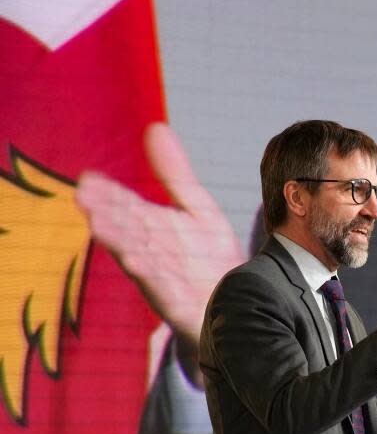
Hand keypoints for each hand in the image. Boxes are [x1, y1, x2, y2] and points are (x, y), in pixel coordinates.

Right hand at [76, 122, 243, 385]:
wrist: (235, 304)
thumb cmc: (208, 258)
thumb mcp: (198, 210)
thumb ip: (175, 175)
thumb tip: (155, 127)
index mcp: (156, 231)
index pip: (129, 208)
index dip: (111, 194)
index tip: (89, 178)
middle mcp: (154, 255)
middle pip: (129, 232)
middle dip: (108, 215)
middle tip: (85, 197)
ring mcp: (165, 282)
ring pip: (140, 260)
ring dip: (121, 244)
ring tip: (100, 227)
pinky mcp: (180, 306)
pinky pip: (164, 292)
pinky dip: (151, 278)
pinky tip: (137, 264)